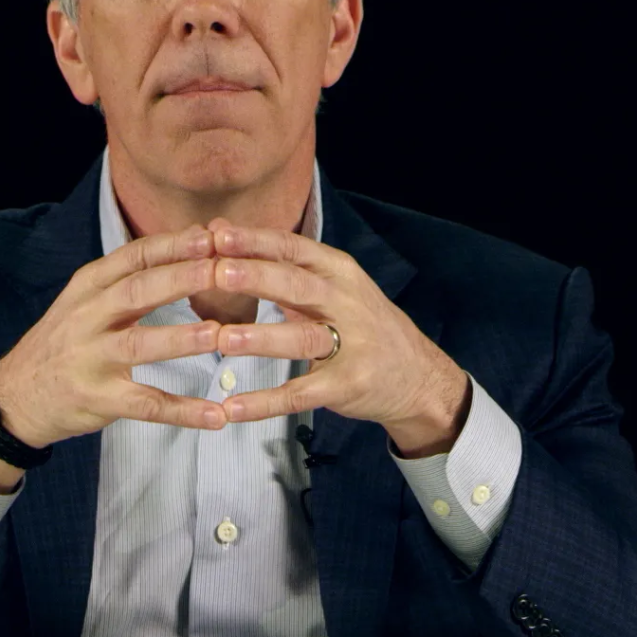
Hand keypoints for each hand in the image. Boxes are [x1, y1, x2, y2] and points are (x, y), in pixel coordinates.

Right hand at [0, 225, 229, 447]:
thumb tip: (196, 238)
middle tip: (219, 270)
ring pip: (139, 345)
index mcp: (89, 285)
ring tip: (217, 334)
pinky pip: (146, 405)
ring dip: (179, 339)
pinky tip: (216, 415)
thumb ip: (136, 272)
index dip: (172, 246)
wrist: (15, 394)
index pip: (133, 256)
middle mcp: (87, 317)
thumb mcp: (89, 297)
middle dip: (179, 279)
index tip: (209, 236)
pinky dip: (183, 411)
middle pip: (137, 291)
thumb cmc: (67, 337)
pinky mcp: (99, 399)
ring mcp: (91, 359)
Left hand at [204, 217, 465, 437]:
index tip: (217, 236)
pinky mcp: (347, 385)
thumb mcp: (326, 281)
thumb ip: (273, 259)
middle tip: (218, 273)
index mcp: (337, 270)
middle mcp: (346, 302)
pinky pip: (301, 394)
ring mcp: (351, 345)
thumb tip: (217, 229)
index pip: (293, 248)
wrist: (419, 375)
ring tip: (223, 339)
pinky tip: (233, 407)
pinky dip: (265, 402)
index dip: (255, 242)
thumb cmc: (358, 320)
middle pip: (297, 285)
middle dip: (258, 278)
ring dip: (261, 338)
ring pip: (301, 338)